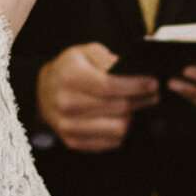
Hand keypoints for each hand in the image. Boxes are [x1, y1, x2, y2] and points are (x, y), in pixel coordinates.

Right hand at [37, 43, 159, 151]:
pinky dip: (121, 131)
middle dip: (142, 100)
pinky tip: (121, 118)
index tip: (153, 83)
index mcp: (71, 77)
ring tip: (135, 106)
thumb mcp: (85, 53)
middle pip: (119, 108)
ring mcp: (69, 126)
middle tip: (153, 94)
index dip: (137, 86)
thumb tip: (134, 71)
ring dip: (132, 117)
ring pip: (119, 129)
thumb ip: (108, 59)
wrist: (41, 92)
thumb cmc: (68, 70)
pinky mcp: (73, 142)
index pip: (111, 86)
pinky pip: (110, 142)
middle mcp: (67, 103)